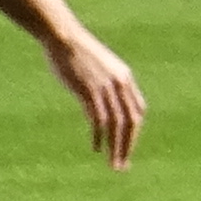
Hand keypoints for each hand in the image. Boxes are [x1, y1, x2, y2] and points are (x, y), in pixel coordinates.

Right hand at [54, 30, 143, 166]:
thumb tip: (102, 99)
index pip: (138, 110)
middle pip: (132, 122)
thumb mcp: (99, 66)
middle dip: (128, 145)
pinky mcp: (89, 91)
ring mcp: (105, 88)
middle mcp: (120, 85)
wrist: (63, 36)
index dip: (134, 129)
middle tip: (123, 164)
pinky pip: (99, 120)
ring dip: (116, 147)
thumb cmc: (76, 51)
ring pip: (117, 125)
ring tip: (114, 164)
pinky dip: (99, 136)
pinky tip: (96, 148)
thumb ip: (106, 82)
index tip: (127, 143)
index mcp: (125, 78)